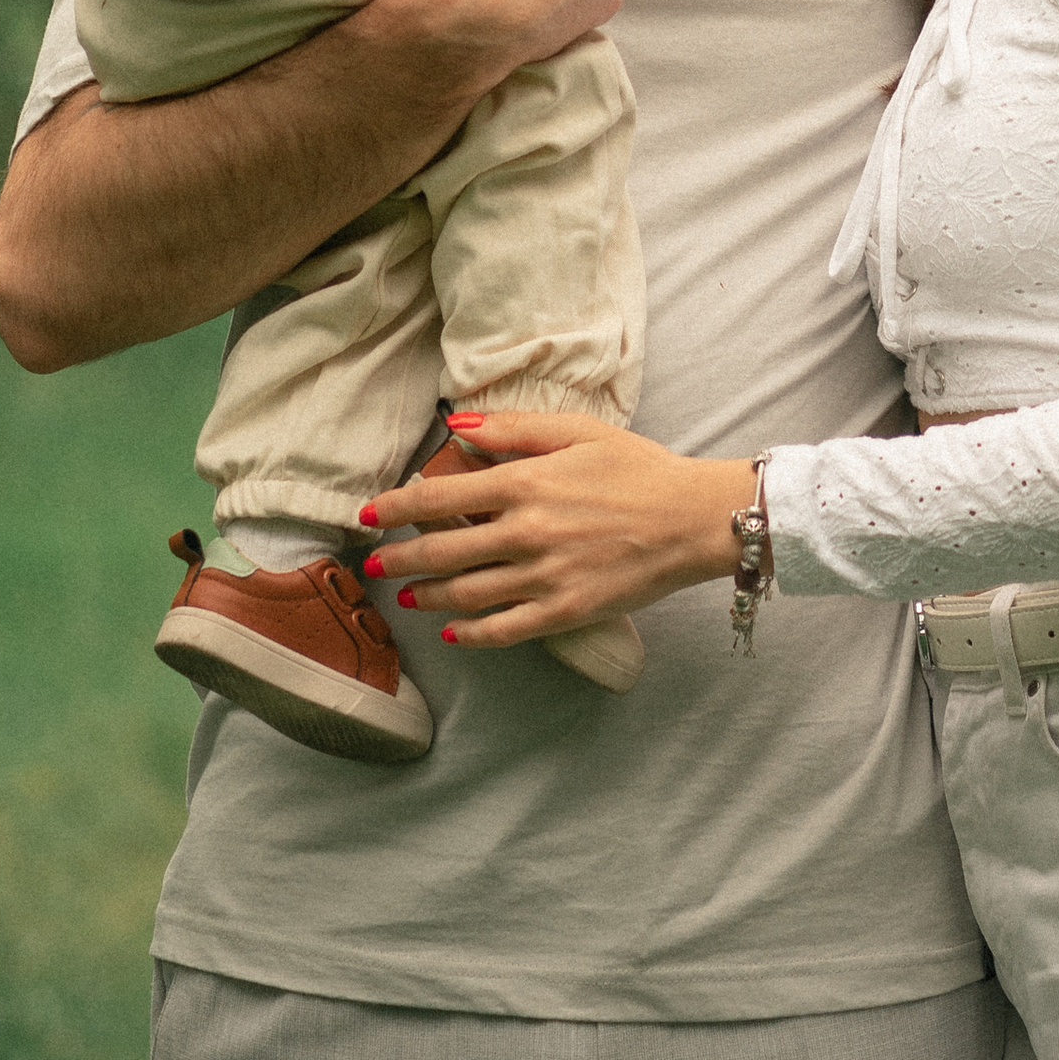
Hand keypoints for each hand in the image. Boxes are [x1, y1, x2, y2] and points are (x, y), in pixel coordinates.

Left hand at [356, 410, 755, 643]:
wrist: (691, 518)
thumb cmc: (637, 468)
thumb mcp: (578, 430)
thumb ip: (514, 428)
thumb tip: (459, 425)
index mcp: (525, 483)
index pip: (439, 496)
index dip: (396, 507)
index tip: (367, 514)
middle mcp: (526, 531)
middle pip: (442, 550)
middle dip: (399, 559)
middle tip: (373, 567)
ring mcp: (543, 577)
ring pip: (464, 593)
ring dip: (427, 595)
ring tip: (406, 597)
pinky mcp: (563, 611)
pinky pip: (503, 629)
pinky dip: (471, 634)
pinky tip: (453, 631)